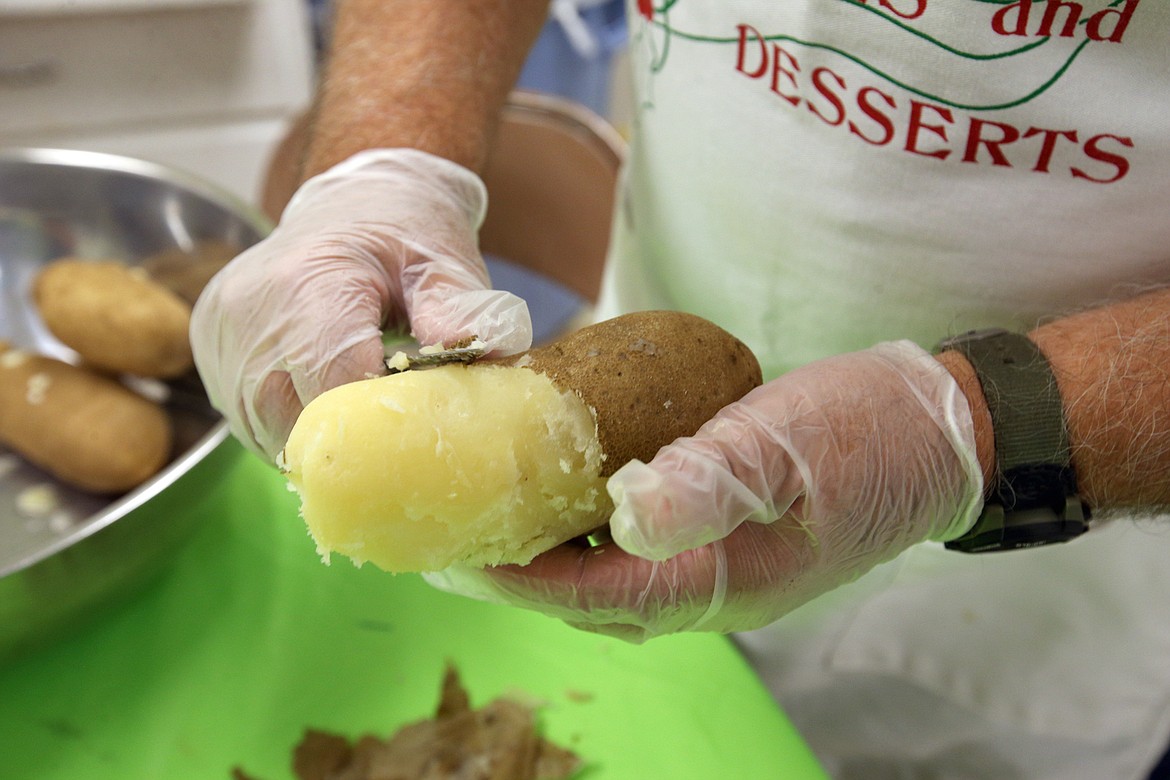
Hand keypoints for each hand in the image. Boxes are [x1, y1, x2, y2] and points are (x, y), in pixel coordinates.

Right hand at [190, 149, 531, 460]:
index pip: (335, 382)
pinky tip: (326, 400)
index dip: (379, 421)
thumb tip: (490, 354)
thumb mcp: (444, 263)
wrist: (352, 200)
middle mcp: (251, 311)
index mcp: (310, 282)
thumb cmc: (404, 234)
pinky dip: (291, 425)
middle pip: (297, 417)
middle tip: (396, 432)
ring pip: (269, 428)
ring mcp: (224, 332)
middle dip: (351, 440)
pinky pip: (250, 417)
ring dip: (319, 438)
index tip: (418, 430)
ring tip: (361, 412)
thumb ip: (462, 311)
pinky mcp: (210, 346)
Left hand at [427, 341, 982, 641]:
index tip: (452, 554)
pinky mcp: (729, 541)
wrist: (939, 430)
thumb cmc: (866, 433)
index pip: (594, 593)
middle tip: (454, 537)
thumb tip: (624, 516)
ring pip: (613, 583)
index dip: (517, 578)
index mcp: (725, 580)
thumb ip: (708, 480)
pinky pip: (641, 556)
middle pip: (592, 600)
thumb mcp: (787, 444)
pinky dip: (590, 537)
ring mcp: (724, 569)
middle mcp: (716, 590)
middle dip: (518, 576)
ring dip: (550, 560)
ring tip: (492, 519)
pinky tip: (566, 497)